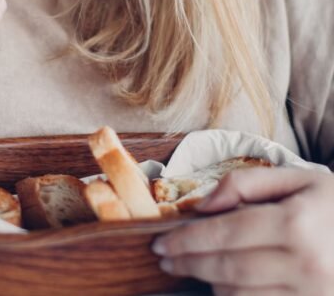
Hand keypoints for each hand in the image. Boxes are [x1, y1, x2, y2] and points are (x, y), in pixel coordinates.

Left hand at [152, 166, 333, 294]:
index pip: (225, 234)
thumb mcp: (298, 179)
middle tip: (164, 258)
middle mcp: (304, 265)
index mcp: (296, 225)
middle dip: (189, 263)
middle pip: (228, 269)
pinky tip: (222, 287)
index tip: (161, 241)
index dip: (188, 240)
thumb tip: (202, 206)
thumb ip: (246, 185)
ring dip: (210, 285)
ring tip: (189, 268)